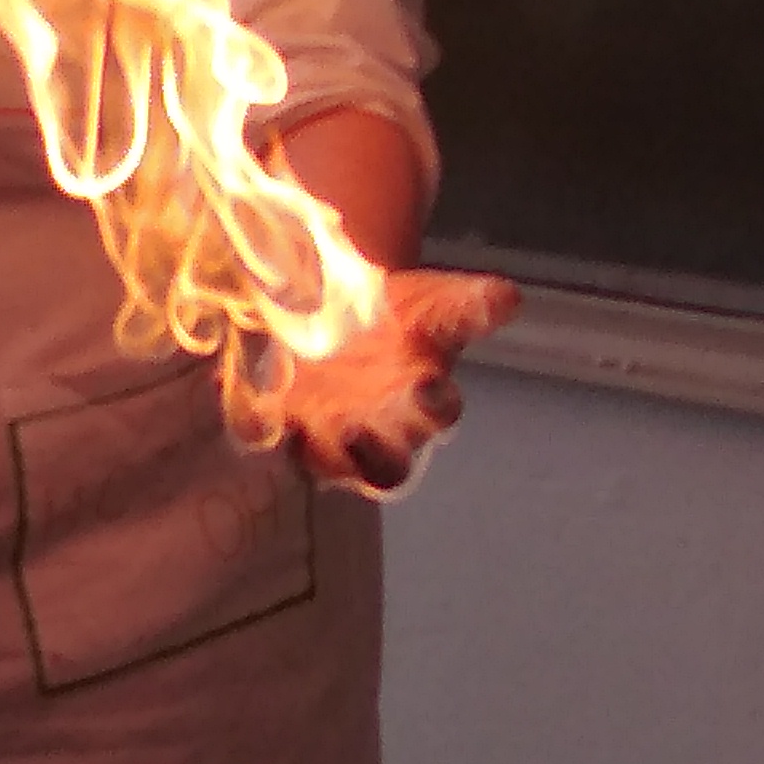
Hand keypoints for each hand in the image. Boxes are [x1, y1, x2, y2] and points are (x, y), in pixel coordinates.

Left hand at [277, 270, 519, 496]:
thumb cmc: (401, 316)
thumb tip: (511, 298)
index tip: (427, 385)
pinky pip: (272, 443)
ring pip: (331, 464)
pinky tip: (253, 410)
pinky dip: (261, 430)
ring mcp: (331, 441)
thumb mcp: (433, 303)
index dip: (434, 407)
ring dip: (317, 451)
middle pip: (387, 461)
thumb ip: (469, 306)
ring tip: (304, 427)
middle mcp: (383, 434)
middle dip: (375, 448)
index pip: (438, 416)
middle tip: (358, 425)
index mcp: (424, 403)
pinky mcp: (285, 432)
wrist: (342, 313)